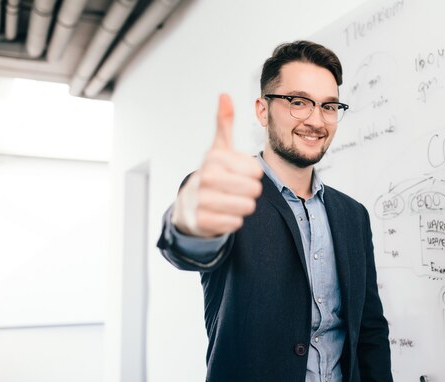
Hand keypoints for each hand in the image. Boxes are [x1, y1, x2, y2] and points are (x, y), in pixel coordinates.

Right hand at [172, 94, 262, 237]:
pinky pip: (235, 223)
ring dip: (242, 206)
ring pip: (246, 207)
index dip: (252, 174)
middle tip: (235, 189)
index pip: (256, 170)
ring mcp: (201, 200)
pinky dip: (233, 221)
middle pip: (254, 190)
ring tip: (229, 201)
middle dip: (249, 192)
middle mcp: (205, 177)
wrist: (188, 205)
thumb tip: (224, 95)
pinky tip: (221, 214)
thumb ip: (224, 123)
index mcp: (214, 158)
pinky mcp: (202, 221)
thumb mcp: (218, 149)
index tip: (238, 173)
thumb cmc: (211, 174)